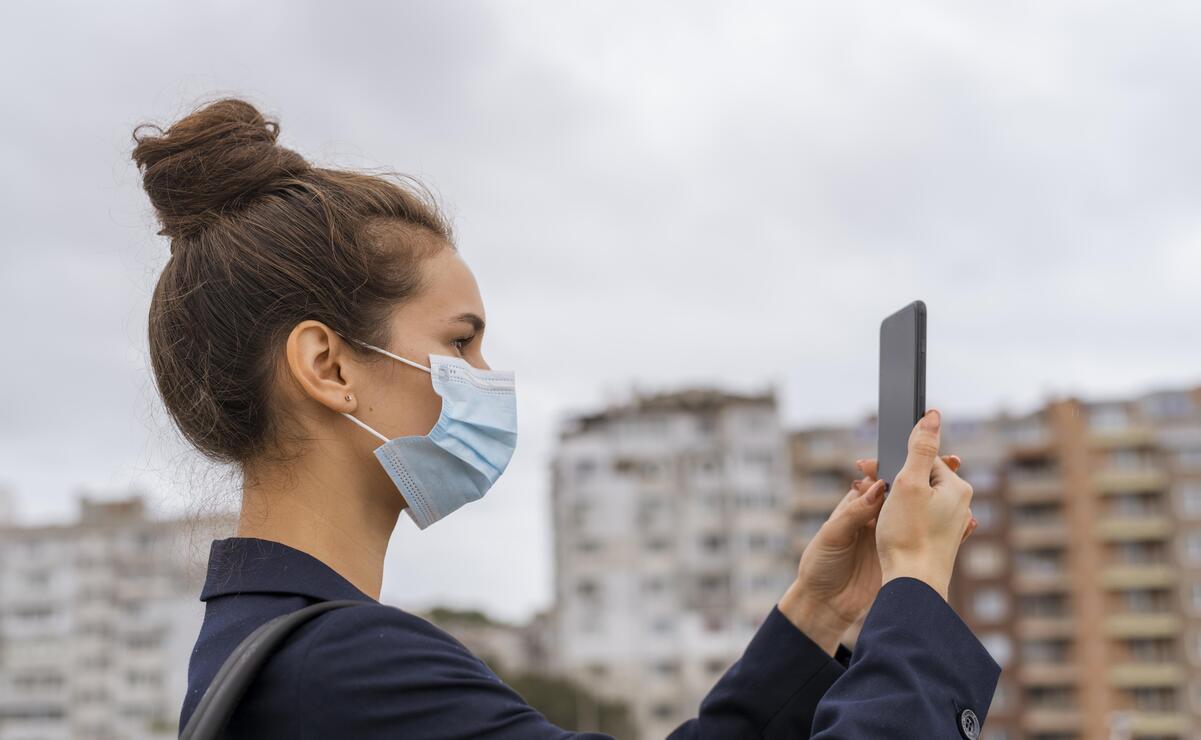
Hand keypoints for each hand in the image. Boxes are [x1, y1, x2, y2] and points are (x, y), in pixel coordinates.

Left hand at [778, 452, 963, 655]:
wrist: (825, 603)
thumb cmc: (821, 564)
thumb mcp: (833, 534)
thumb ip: (854, 512)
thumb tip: (878, 487)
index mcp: (857, 506)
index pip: (882, 479)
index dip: (900, 465)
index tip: (919, 454)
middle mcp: (877, 517)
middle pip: (907, 491)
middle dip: (928, 476)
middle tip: (952, 462)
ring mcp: (892, 536)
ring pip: (920, 512)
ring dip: (940, 499)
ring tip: (961, 487)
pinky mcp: (901, 555)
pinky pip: (926, 537)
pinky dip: (945, 529)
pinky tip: (966, 522)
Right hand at [875, 409, 975, 600]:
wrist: (912, 586)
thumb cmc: (908, 536)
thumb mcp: (910, 483)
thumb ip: (920, 447)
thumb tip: (933, 415)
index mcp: (957, 488)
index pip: (921, 458)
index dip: (891, 460)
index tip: (865, 467)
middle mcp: (960, 505)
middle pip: (919, 478)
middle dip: (890, 478)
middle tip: (862, 486)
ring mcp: (951, 526)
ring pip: (916, 500)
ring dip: (892, 499)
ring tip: (873, 511)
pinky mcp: (939, 543)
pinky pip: (916, 520)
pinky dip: (900, 518)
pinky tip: (887, 529)